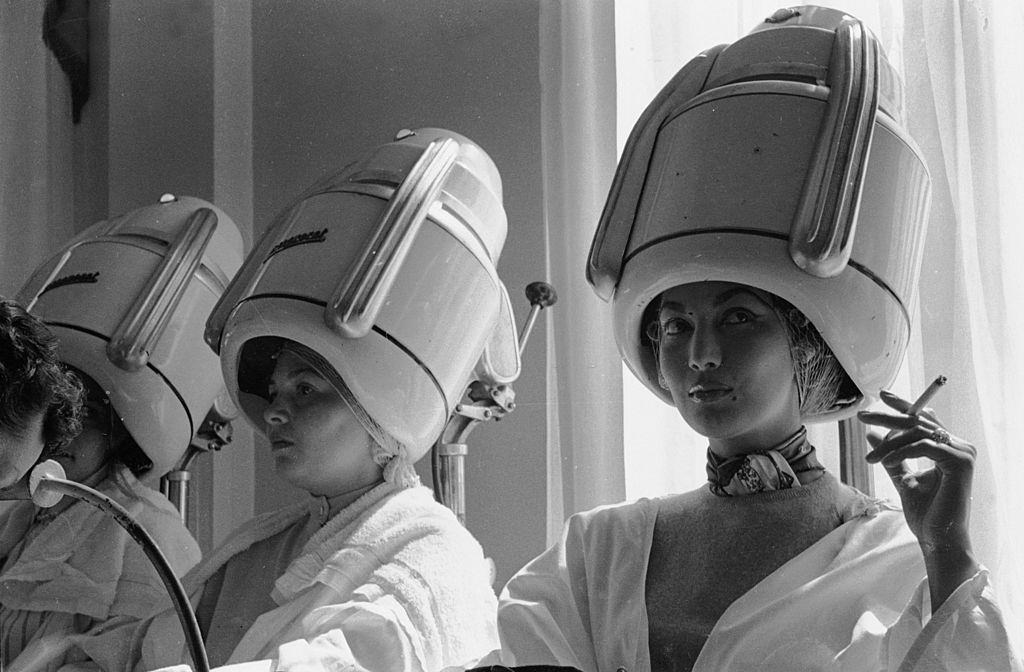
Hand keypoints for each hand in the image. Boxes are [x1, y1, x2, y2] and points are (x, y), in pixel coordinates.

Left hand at [857, 389, 978, 608]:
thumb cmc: (926, 514)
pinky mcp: (959, 462)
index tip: (881, 396)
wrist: (939, 540)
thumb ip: (891, 457)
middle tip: (862, 415)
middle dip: (888, 416)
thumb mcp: (902, 478)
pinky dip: (899, 451)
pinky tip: (882, 461)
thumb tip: (871, 434)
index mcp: (950, 448)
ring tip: (870, 458)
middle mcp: (960, 446)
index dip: (903, 405)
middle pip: (919, 421)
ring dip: (888, 442)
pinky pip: (922, 446)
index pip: (925, 418)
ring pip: (916, 433)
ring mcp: (963, 453)